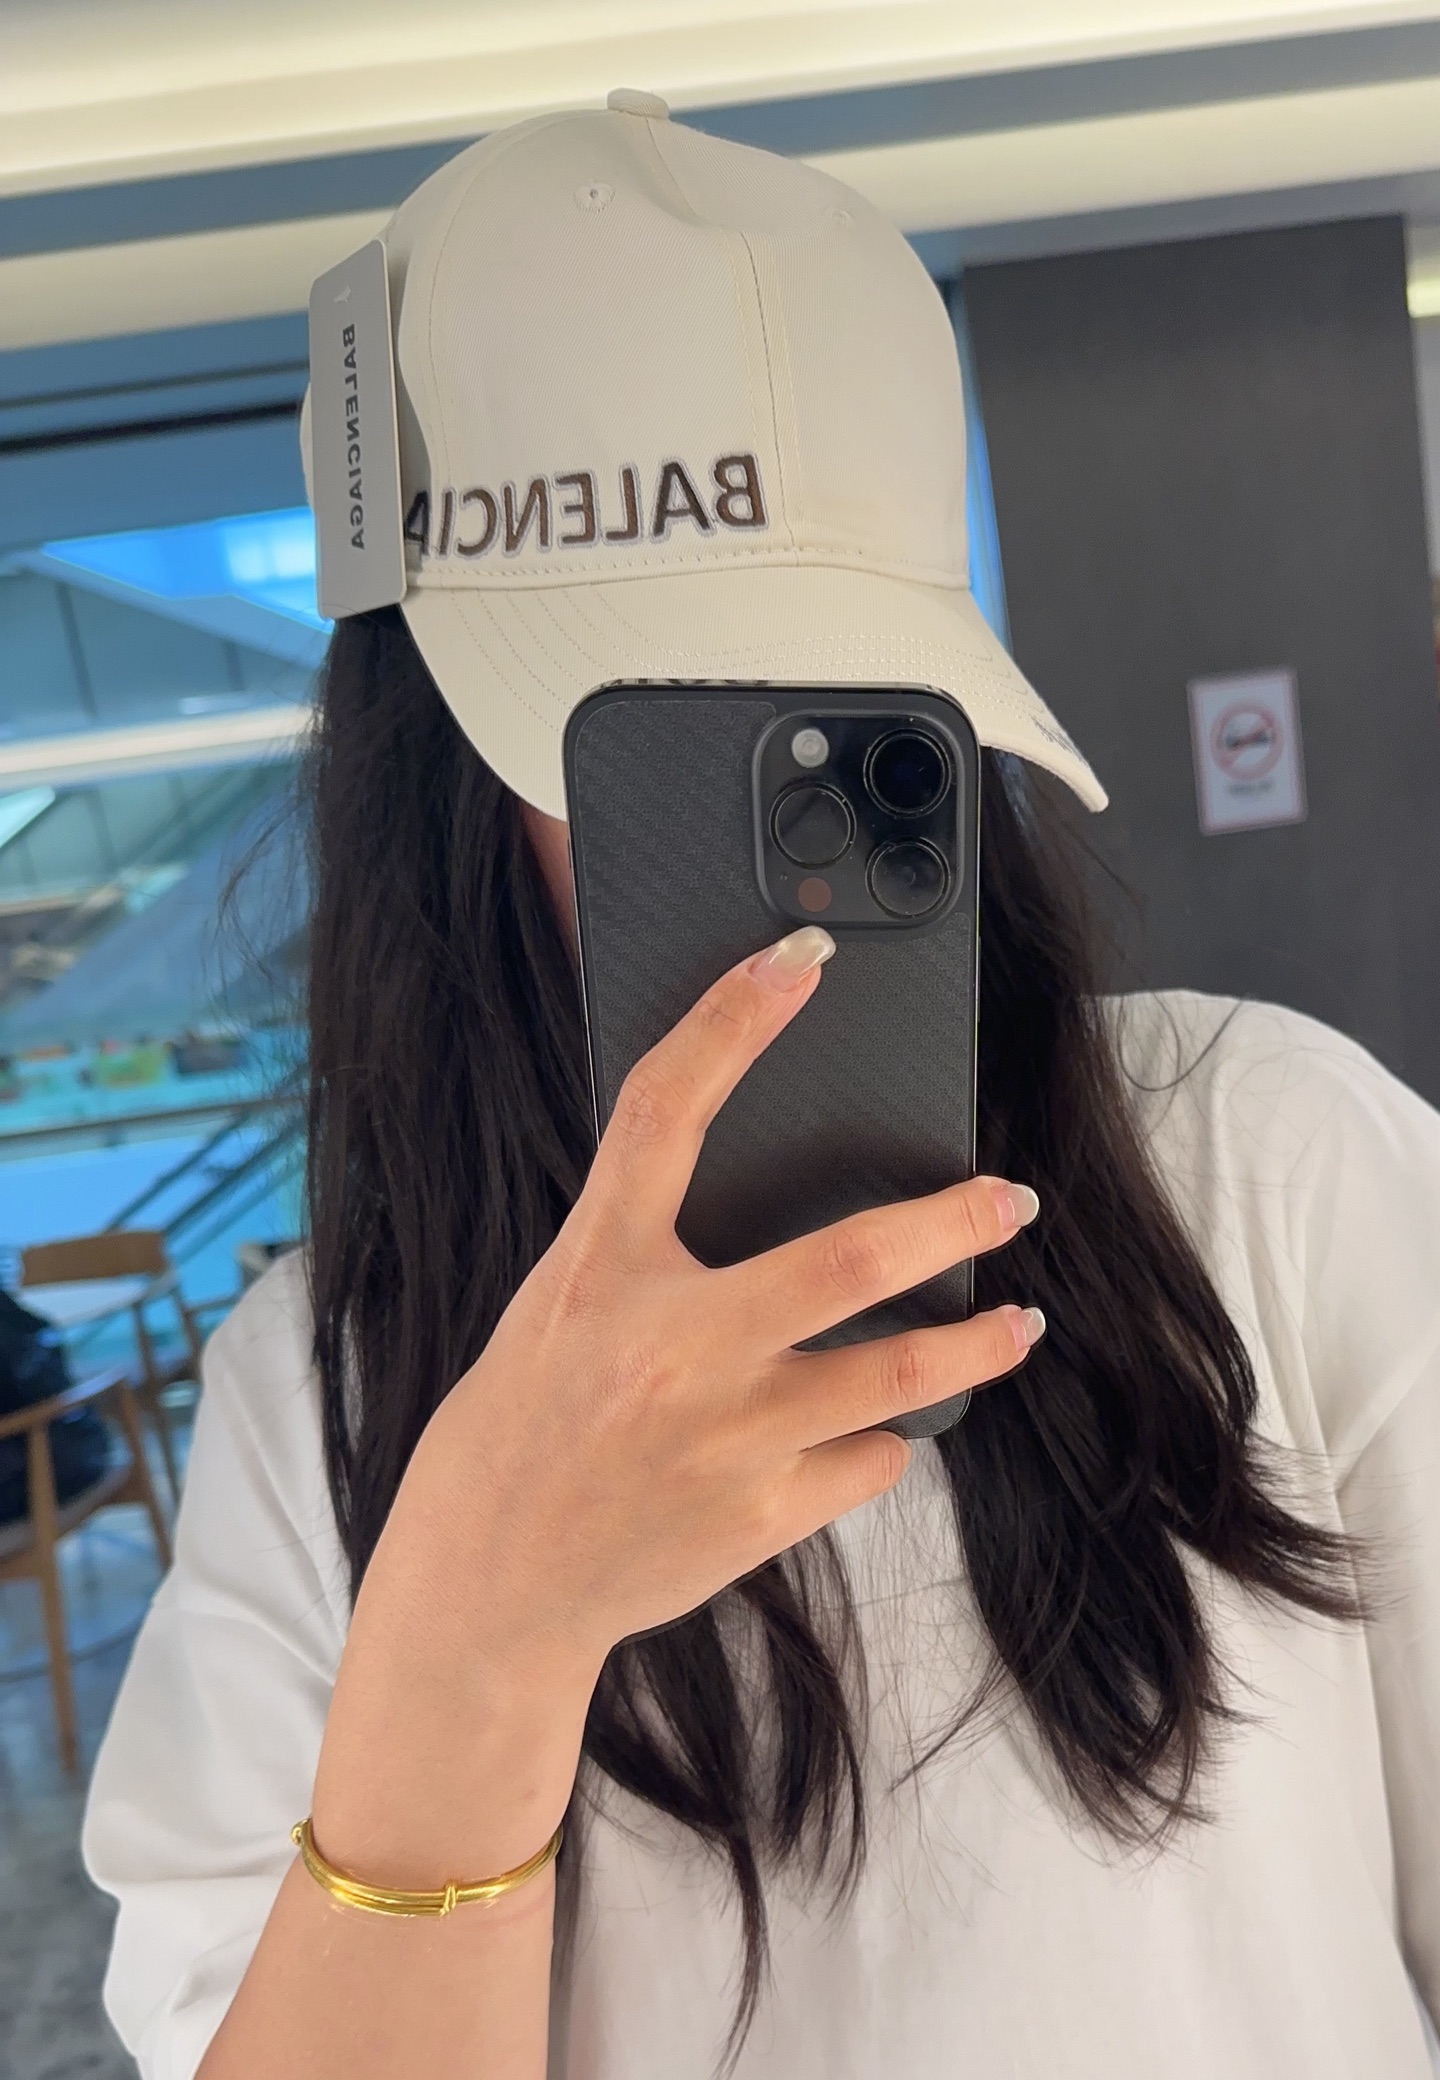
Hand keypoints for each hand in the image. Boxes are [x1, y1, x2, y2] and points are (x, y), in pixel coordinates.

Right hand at [404, 924, 1040, 1676]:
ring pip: (897, 1371)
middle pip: (847, 1257)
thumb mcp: (556, 1309)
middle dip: (951, 1220)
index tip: (800, 958)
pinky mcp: (760, 1516)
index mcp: (598, 1272)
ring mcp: (725, 1438)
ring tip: (1016, 1324)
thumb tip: (746, 1201)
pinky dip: (876, 1438)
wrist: (490, 1589)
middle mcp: (670, 1347)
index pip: (667, 1113)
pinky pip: (866, 1459)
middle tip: (1010, 1197)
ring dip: (975, 1344)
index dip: (733, 1021)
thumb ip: (639, 1253)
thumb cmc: (517, 1433)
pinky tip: (858, 1436)